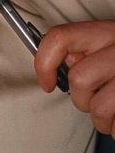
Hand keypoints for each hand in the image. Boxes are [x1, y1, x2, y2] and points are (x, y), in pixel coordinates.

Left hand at [34, 20, 114, 137]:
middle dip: (82, 100)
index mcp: (107, 31)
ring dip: (104, 121)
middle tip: (98, 100)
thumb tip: (62, 65)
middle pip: (79, 80)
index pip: (60, 38)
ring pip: (99, 109)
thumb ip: (87, 49)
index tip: (47, 83)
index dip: (44, 63)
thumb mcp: (112, 44)